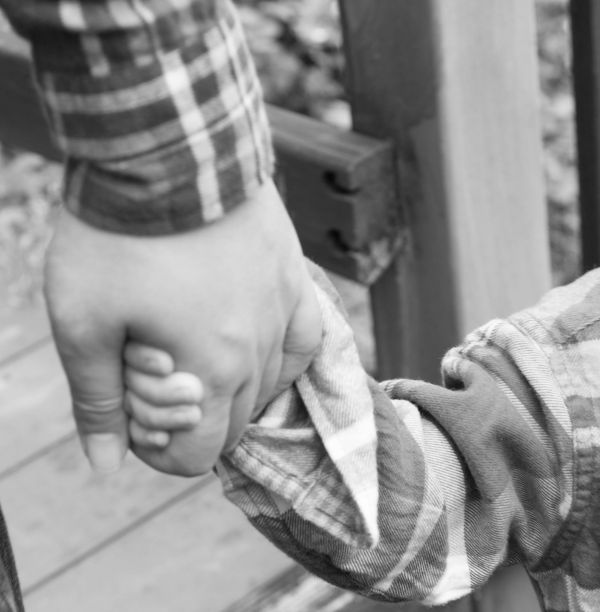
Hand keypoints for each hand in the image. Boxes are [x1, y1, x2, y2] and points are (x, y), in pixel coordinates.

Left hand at [44, 179, 321, 474]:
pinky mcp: (293, 280)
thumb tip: (104, 465)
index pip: (197, 454)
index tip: (131, 409)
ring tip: (193, 349)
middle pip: (233, 423)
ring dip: (228, 387)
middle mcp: (257, 352)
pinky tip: (253, 347)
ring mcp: (283, 313)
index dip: (157, 448)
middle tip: (153, 371)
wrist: (170, 150)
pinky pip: (303, 342)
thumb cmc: (118, 236)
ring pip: (267, 387)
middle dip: (189, 415)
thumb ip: (98, 401)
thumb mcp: (83, 322)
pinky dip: (279, 360)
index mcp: (210, 371)